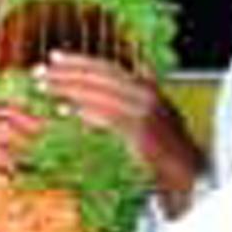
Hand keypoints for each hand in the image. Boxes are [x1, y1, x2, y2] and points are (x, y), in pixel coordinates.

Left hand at [34, 54, 205, 210]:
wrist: (191, 175)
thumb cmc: (166, 151)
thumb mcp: (150, 118)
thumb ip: (133, 100)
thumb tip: (124, 78)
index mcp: (146, 89)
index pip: (109, 68)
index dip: (80, 61)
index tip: (53, 56)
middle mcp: (148, 95)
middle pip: (102, 75)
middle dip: (69, 71)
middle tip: (39, 72)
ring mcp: (146, 113)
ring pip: (102, 92)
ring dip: (71, 87)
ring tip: (45, 87)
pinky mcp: (142, 133)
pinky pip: (110, 118)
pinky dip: (87, 112)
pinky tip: (65, 111)